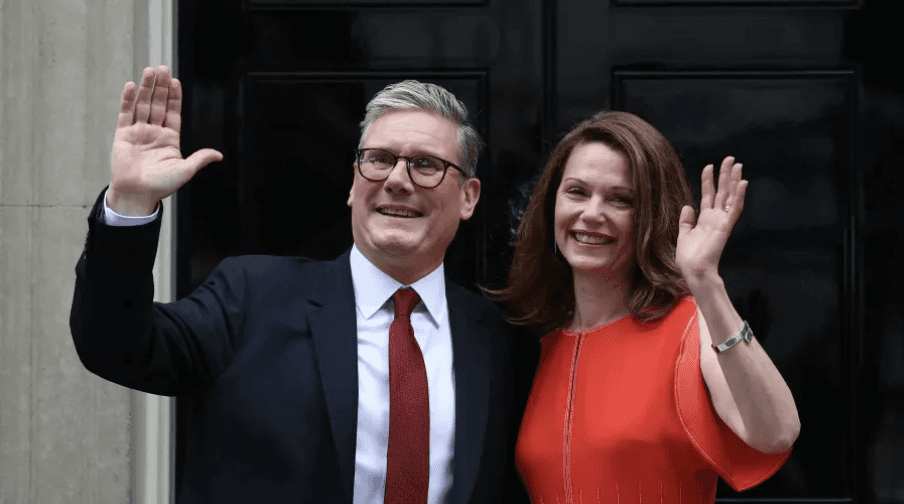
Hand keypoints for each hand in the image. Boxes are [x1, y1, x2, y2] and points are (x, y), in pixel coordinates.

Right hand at [107, 66, 222, 215]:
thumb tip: (219, 155)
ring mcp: (138, 132)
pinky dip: (128, 100)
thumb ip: (200, 159)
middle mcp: (154, 132)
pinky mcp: (123, 135)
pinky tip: (131, 86)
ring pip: (143, 105)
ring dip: (146, 88)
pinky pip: (125, 114)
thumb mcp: (185, 170)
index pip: (173, 112)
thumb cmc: (162, 185)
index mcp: (170, 138)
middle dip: (161, 87)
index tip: (176, 81)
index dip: (175, 97)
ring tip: (149, 71)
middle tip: (162, 68)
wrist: (138, 194)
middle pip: (158, 104)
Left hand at [676, 156, 747, 282]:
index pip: (708, 195)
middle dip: (725, 175)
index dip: (709, 180)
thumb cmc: (689, 257)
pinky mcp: (725, 227)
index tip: (709, 166)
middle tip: (730, 159)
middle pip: (722, 192)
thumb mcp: (683, 235)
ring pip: (730, 197)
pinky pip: (735, 209)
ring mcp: (722, 222)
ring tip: (737, 165)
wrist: (694, 270)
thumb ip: (686, 221)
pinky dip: (739, 196)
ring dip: (734, 181)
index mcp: (705, 220)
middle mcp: (715, 218)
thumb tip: (687, 206)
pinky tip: (743, 183)